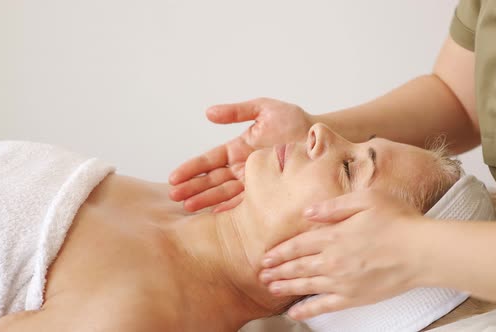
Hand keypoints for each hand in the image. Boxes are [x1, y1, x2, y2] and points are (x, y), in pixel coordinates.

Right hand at [169, 98, 313, 211]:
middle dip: (193, 187)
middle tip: (174, 196)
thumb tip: (208, 112)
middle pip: (213, 179)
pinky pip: (247, 202)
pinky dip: (231, 209)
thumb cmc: (294, 121)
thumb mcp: (264, 110)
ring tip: (187, 207)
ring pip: (225, 192)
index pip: (210, 160)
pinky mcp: (269, 192)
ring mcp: (255, 181)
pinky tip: (216, 215)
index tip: (174, 177)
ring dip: (206, 199)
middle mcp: (243, 167)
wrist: (321, 138)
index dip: (192, 168)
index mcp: (239, 149)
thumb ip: (237, 111)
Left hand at [259, 189, 426, 319]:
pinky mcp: (354, 297)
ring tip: (270, 289)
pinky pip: (324, 306)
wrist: (422, 251)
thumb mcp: (365, 199)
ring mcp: (342, 281)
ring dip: (286, 287)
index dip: (280, 252)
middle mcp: (333, 259)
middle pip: (298, 266)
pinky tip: (294, 313)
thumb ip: (333, 206)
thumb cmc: (398, 221)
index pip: (298, 244)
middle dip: (277, 270)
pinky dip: (307, 310)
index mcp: (334, 235)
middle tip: (262, 275)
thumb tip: (308, 212)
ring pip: (306, 285)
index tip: (266, 256)